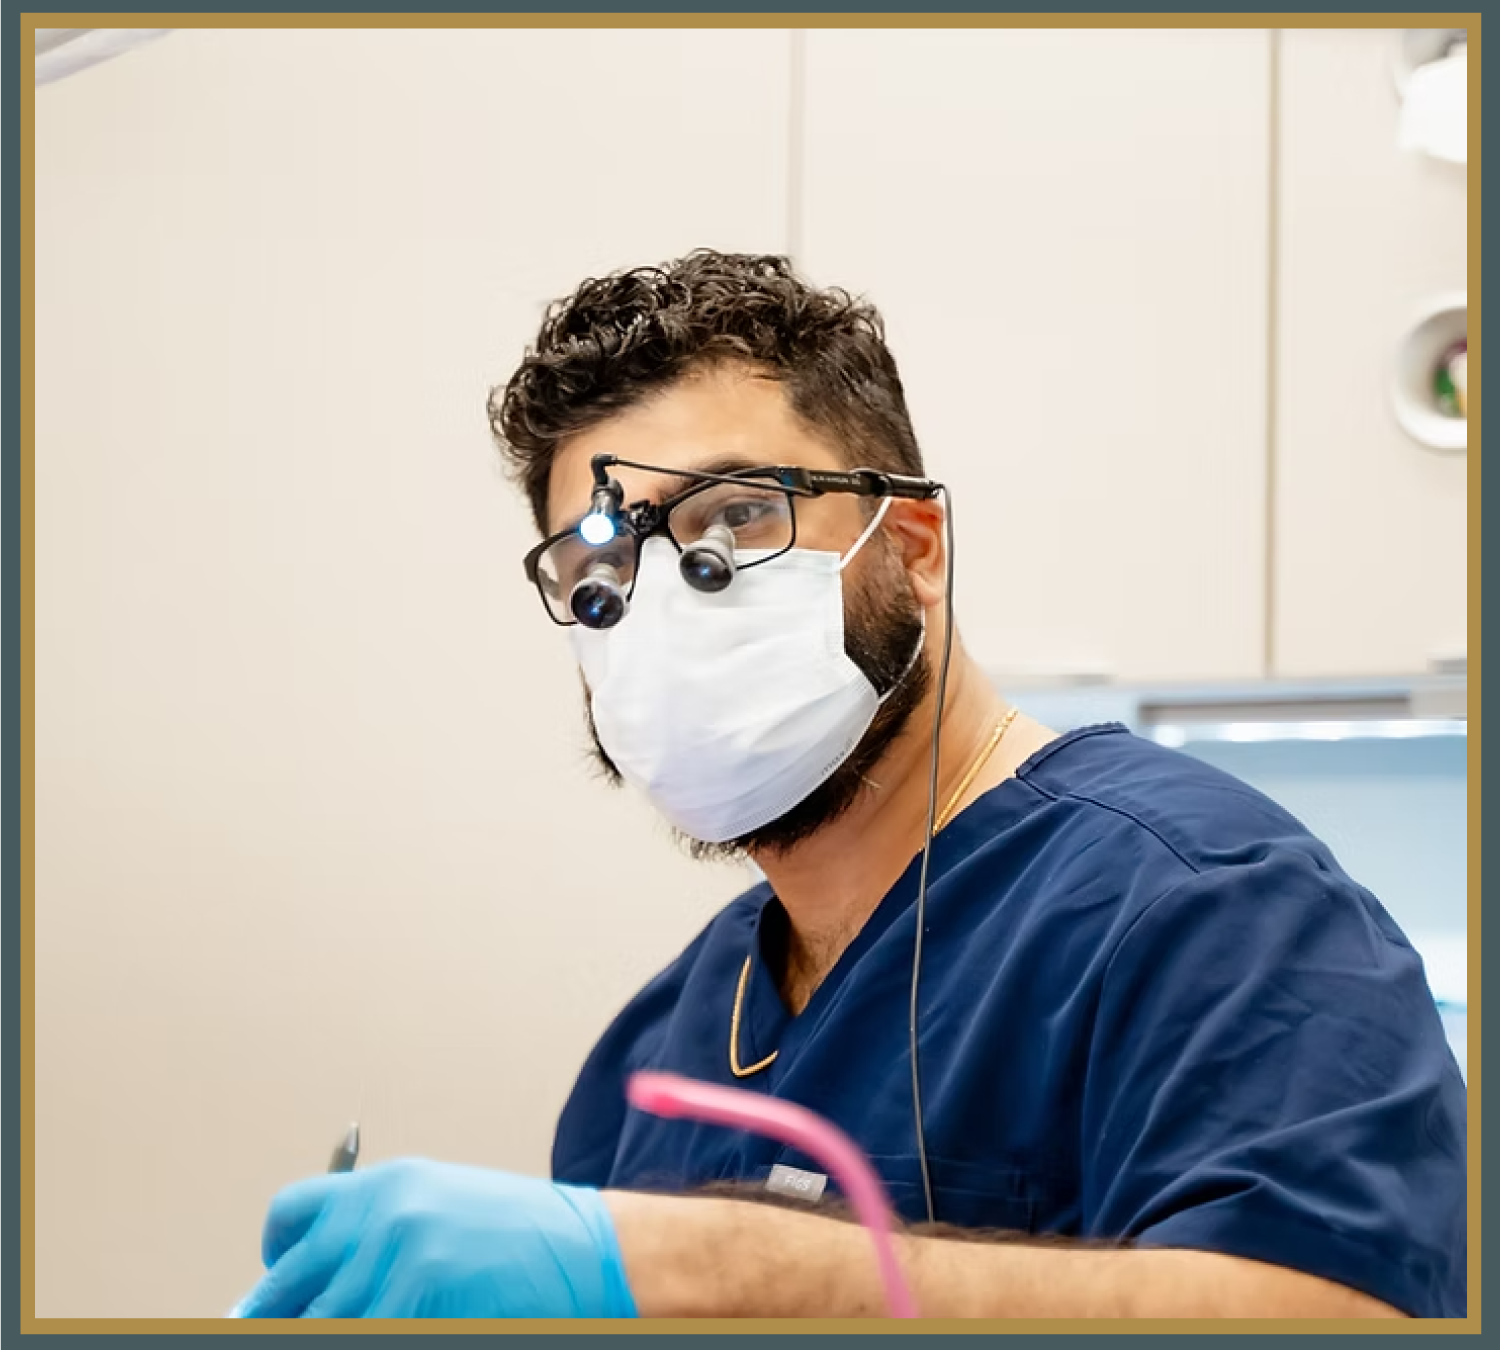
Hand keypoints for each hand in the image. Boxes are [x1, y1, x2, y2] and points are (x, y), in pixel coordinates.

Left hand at [233, 1159, 637, 1318]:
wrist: (592, 1253)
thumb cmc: (525, 1237)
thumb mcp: (442, 1209)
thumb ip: (377, 1235)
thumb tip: (317, 1286)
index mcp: (384, 1186)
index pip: (288, 1219)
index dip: (277, 1265)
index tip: (282, 1297)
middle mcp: (379, 1219)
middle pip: (279, 1291)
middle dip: (286, 1320)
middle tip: (313, 1324)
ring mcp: (393, 1268)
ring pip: (318, 1326)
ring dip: (337, 1329)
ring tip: (378, 1317)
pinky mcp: (411, 1312)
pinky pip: (358, 1338)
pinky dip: (376, 1335)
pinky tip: (409, 1328)